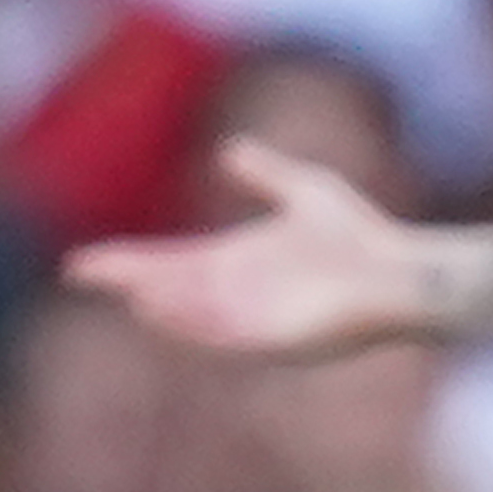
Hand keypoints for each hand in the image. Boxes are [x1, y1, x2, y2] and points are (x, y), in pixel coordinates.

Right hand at [68, 137, 443, 355]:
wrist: (408, 272)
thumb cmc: (365, 237)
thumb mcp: (305, 192)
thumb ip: (264, 174)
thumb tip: (228, 151)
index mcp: (238, 264)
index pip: (170, 263)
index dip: (129, 263)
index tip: (85, 262)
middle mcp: (239, 296)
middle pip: (172, 289)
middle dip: (131, 282)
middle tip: (84, 273)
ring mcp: (258, 320)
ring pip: (195, 315)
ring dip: (162, 303)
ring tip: (125, 288)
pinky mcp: (280, 340)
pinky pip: (229, 336)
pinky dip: (199, 325)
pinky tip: (175, 311)